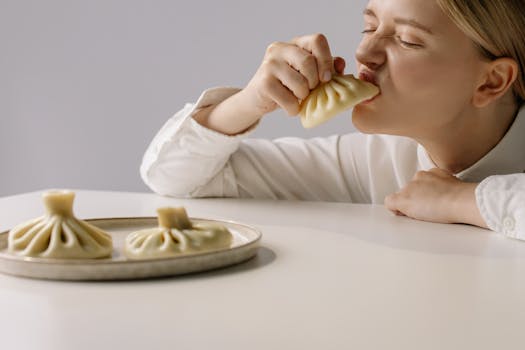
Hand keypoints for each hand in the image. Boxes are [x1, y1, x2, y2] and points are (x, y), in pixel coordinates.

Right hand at [193, 33, 344, 134]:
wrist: (256, 100)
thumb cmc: (286, 86)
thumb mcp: (307, 75)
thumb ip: (325, 68)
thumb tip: (340, 64)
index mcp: (294, 43)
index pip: (317, 40)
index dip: (326, 59)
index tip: (327, 77)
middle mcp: (280, 49)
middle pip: (308, 62)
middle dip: (314, 82)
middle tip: (309, 90)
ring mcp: (270, 65)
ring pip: (300, 84)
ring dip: (303, 97)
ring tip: (296, 98)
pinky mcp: (264, 83)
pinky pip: (290, 100)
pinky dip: (294, 109)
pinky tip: (289, 106)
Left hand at [384, 168, 486, 227]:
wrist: (460, 200)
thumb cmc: (463, 198)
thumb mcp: (456, 186)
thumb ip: (445, 187)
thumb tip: (444, 196)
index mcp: (433, 173)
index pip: (421, 183)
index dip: (423, 195)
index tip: (431, 202)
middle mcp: (419, 177)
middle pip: (410, 190)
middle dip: (416, 200)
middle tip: (428, 210)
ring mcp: (410, 187)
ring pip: (402, 197)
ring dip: (409, 206)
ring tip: (424, 214)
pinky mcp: (403, 199)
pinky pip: (390, 203)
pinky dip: (394, 210)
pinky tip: (402, 215)